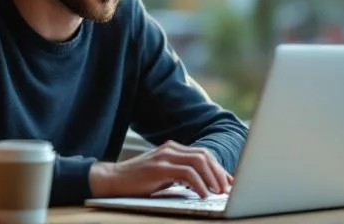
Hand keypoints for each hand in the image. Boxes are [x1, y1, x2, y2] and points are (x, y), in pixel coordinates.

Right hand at [89, 140, 233, 198]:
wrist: (113, 180)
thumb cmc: (139, 181)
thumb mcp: (164, 176)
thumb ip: (182, 175)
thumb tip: (206, 185)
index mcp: (173, 149)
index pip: (203, 154)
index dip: (219, 168)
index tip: (230, 182)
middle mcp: (171, 149)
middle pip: (204, 156)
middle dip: (219, 173)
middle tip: (227, 189)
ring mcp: (164, 156)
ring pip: (198, 161)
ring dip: (212, 178)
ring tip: (218, 192)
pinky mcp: (159, 167)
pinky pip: (186, 173)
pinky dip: (199, 184)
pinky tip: (203, 194)